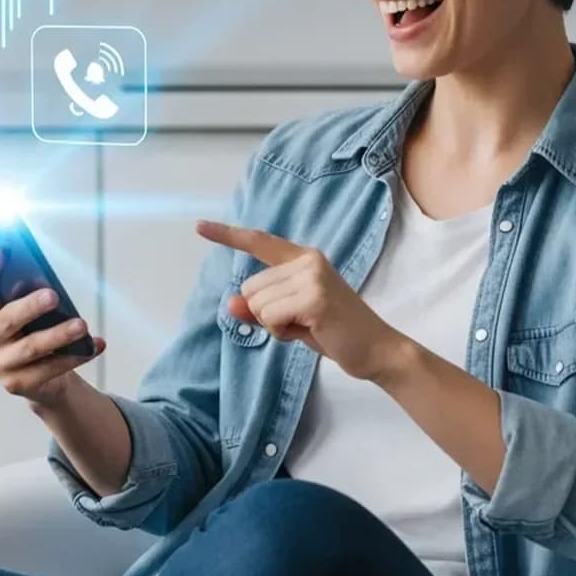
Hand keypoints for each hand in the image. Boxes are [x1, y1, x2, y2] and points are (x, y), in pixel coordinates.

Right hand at [0, 247, 104, 407]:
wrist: (39, 378)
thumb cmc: (32, 331)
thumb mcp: (28, 311)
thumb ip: (28, 294)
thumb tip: (48, 281)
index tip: (1, 251)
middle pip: (7, 320)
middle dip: (30, 307)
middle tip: (53, 295)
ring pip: (31, 347)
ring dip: (59, 335)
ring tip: (82, 325)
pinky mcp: (17, 384)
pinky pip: (50, 369)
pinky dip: (76, 356)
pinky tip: (95, 345)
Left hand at [195, 220, 408, 381]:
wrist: (376, 349)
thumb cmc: (334, 331)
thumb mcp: (292, 317)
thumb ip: (261, 308)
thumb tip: (229, 304)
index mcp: (304, 257)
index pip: (260, 241)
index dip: (227, 235)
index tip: (198, 226)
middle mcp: (308, 260)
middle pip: (249, 288)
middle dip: (266, 313)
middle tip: (301, 322)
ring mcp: (312, 277)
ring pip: (257, 304)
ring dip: (274, 325)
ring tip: (308, 326)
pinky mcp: (314, 298)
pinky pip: (270, 317)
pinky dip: (282, 332)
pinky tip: (309, 332)